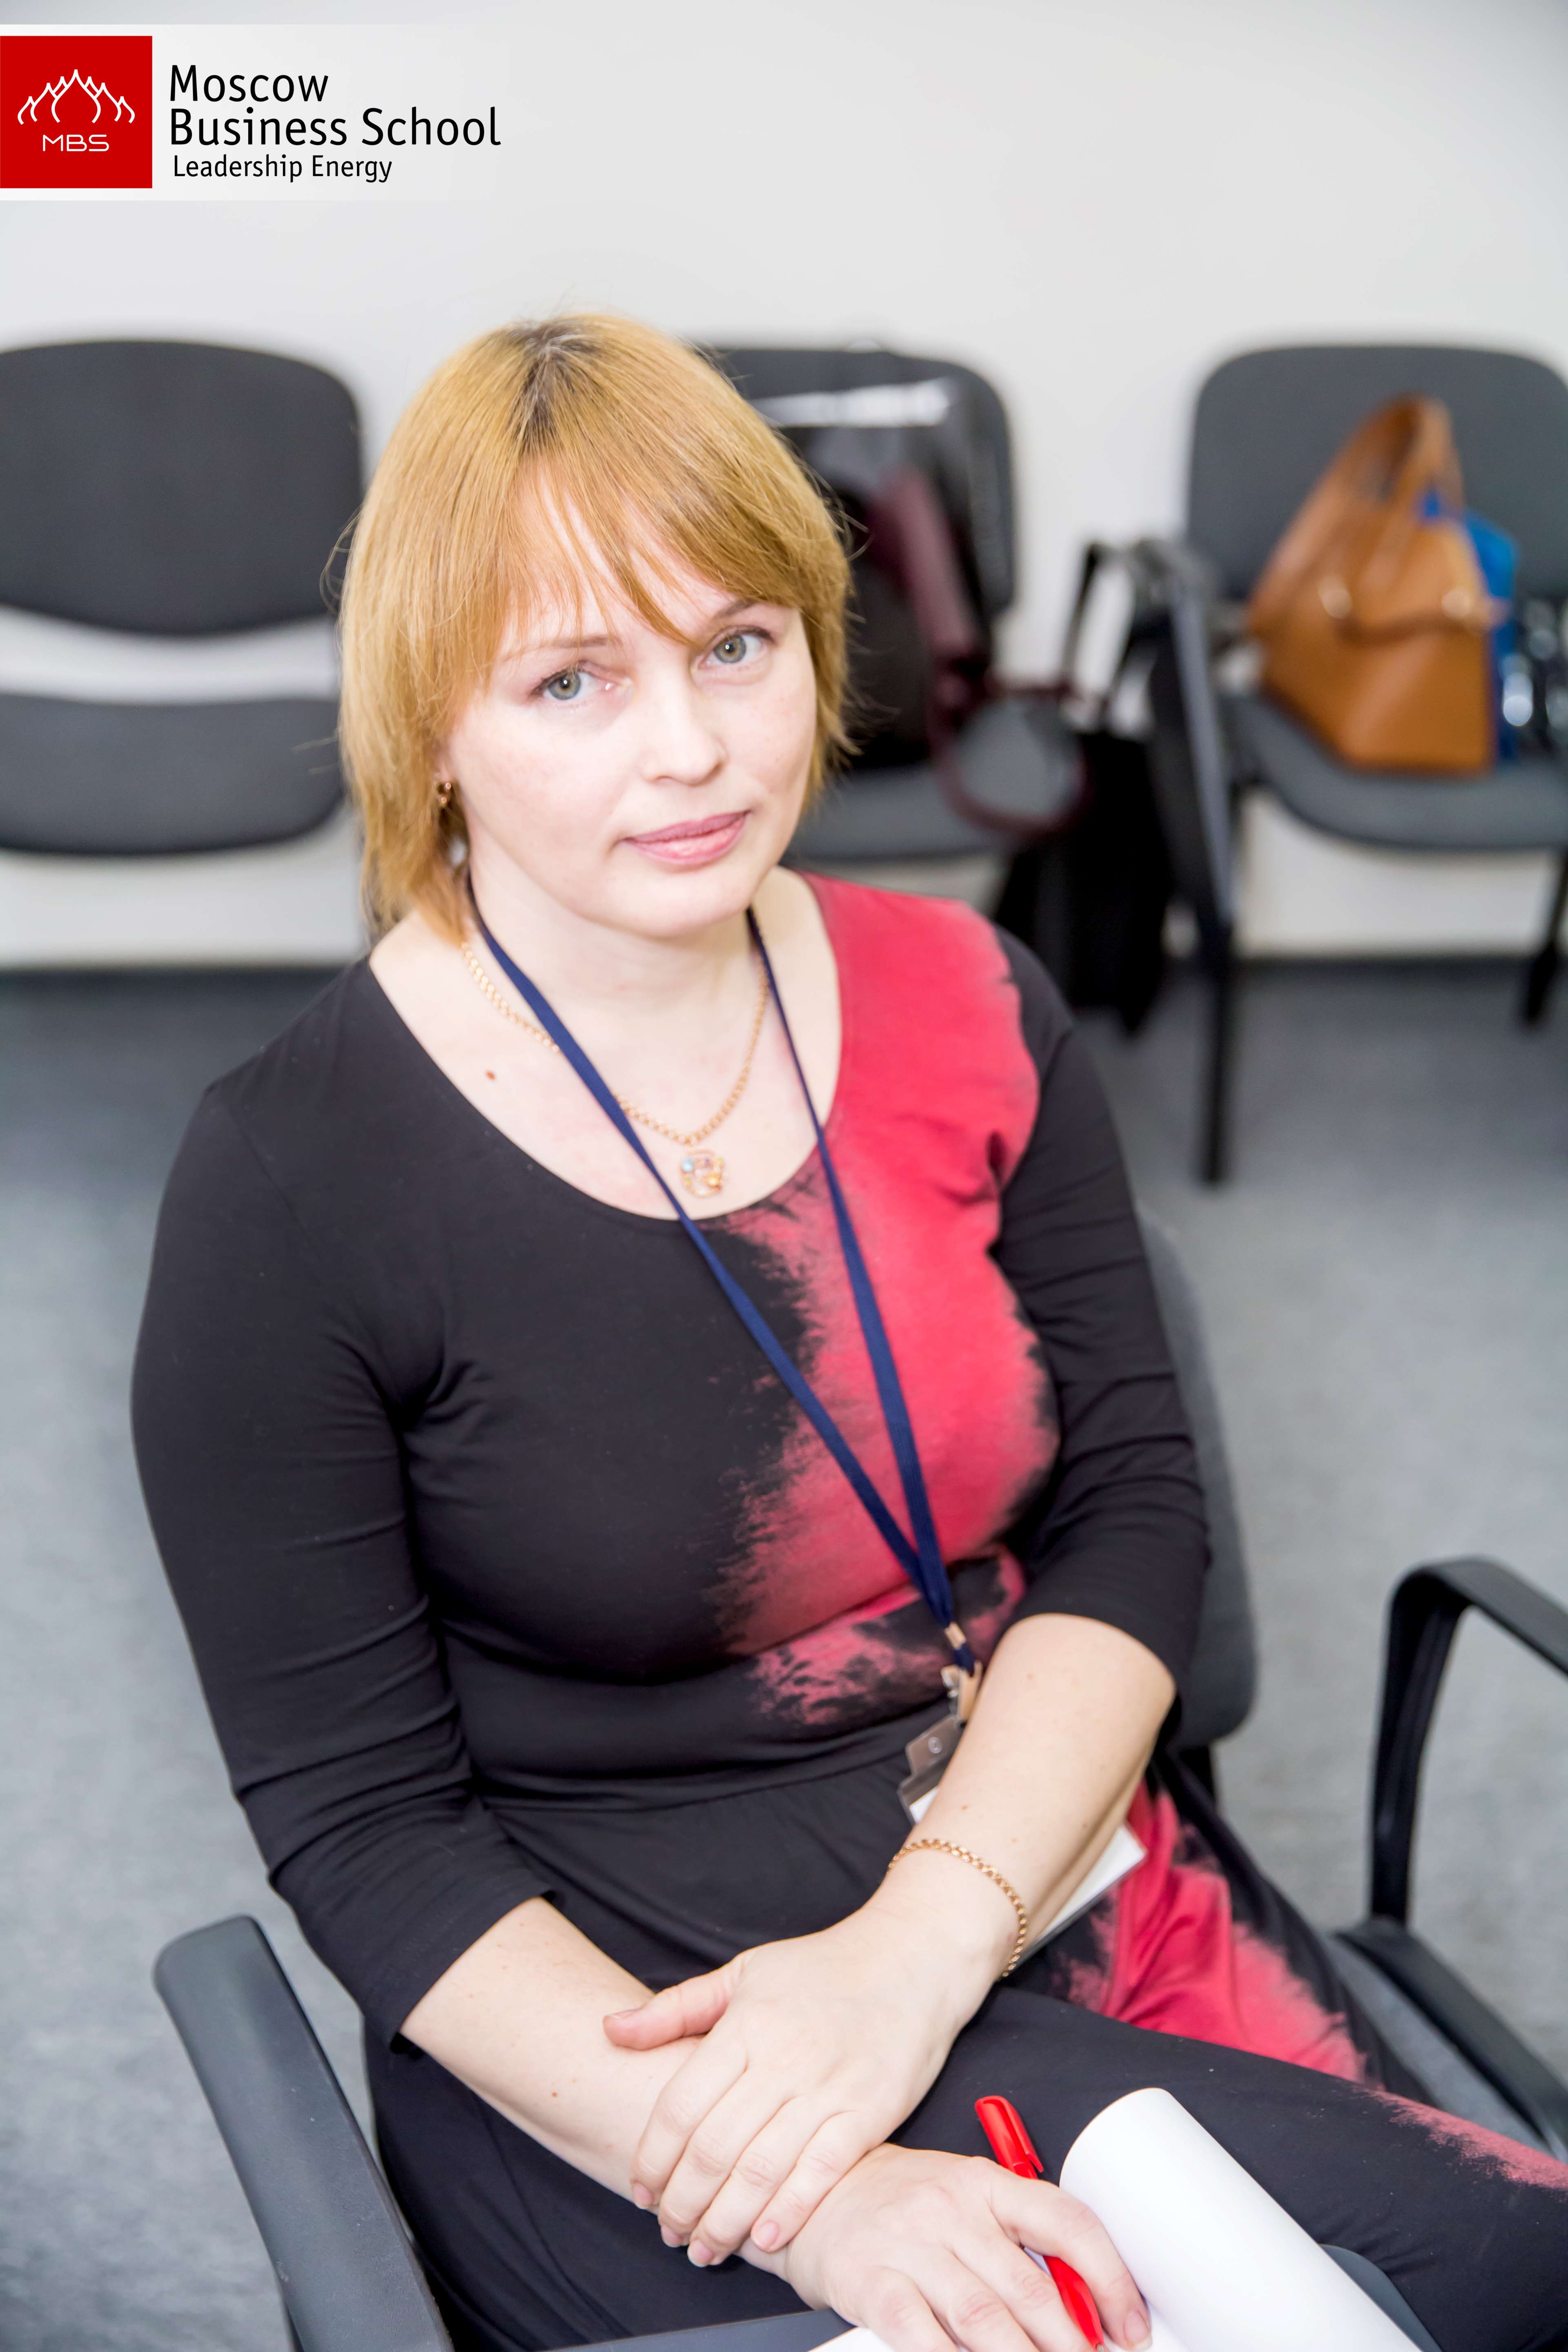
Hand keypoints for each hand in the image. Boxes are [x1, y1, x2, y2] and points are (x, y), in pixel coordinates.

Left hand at [604, 1882, 1014, 2262]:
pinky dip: (789, 2210)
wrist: (911, 1958)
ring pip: (761, 2169)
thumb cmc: (822, 1967)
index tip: (640, 2190)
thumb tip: (610, 2030)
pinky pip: (821, 2171)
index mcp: (745, 2025)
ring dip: (725, 2220)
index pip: (680, 2106)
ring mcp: (828, 2086)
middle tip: (668, 2231)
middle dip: (683, 2202)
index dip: (653, 2157)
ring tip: (704, 2248)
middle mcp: (782, 2058)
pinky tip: (763, 2238)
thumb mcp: (744, 1972)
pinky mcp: (869, 2111)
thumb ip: (675, 2008)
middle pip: (714, 2147)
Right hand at [752, 2142, 1148, 2351]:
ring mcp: (910, 2244)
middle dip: (1072, 2344)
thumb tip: (1082, 2306)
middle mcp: (952, 2210)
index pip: (1067, 2224)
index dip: (1109, 2279)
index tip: (1131, 2327)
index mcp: (987, 2185)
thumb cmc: (903, 2204)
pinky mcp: (872, 2281)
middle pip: (1029, 2288)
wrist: (817, 2194)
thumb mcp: (967, 2204)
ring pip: (983, 2318)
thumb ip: (1017, 2244)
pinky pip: (919, 2334)